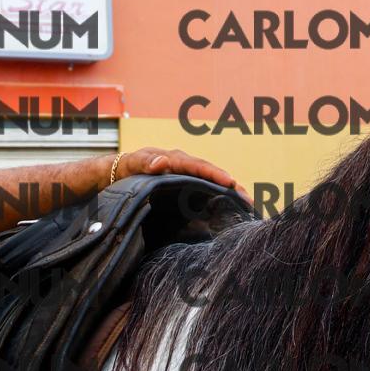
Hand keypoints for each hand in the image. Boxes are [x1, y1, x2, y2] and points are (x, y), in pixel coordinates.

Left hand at [112, 146, 250, 202]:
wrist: (120, 174)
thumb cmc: (126, 168)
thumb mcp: (131, 164)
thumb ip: (143, 163)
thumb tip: (161, 162)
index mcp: (175, 159)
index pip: (198, 166)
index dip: (215, 174)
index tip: (230, 183)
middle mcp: (186, 165)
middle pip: (212, 174)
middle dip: (232, 186)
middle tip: (249, 200)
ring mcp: (188, 176)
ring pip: (212, 183)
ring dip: (230, 193)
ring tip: (248, 206)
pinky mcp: (187, 186)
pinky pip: (206, 191)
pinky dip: (220, 198)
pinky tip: (231, 210)